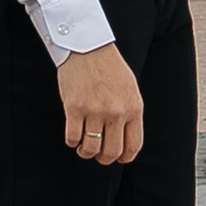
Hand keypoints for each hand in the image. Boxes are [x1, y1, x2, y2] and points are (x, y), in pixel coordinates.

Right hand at [58, 39, 143, 164]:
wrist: (88, 47)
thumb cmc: (109, 67)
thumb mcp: (130, 89)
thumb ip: (130, 113)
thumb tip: (125, 139)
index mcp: (133, 108)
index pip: (133, 145)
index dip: (124, 157)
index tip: (117, 157)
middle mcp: (116, 112)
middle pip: (111, 152)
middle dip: (103, 159)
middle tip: (97, 154)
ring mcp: (95, 111)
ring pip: (91, 149)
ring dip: (85, 152)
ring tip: (83, 147)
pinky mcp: (75, 108)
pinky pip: (72, 138)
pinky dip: (72, 142)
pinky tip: (73, 136)